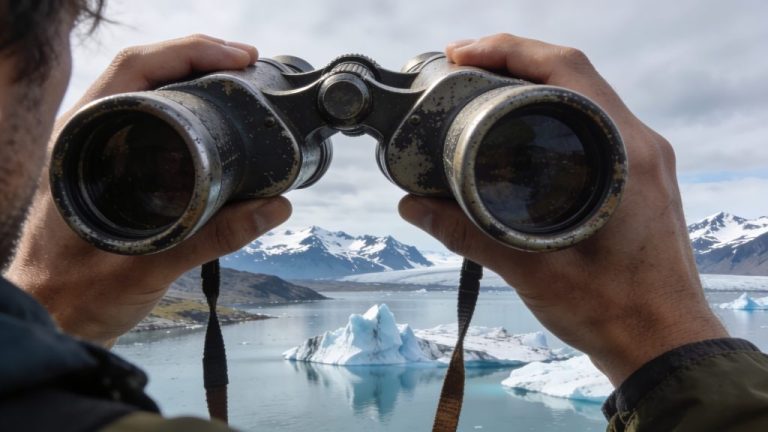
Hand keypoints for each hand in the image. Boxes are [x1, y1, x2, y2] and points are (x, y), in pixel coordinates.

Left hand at [5, 35, 290, 347]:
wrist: (54, 315)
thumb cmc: (79, 292)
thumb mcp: (150, 265)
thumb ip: (214, 237)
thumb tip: (276, 207)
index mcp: (80, 145)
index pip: (135, 70)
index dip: (190, 52)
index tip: (238, 59)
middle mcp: (87, 138)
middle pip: (146, 70)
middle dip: (200, 57)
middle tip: (248, 63)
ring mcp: (100, 151)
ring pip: (149, 92)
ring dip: (194, 78)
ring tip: (239, 80)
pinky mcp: (117, 168)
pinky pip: (153, 120)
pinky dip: (188, 107)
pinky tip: (216, 115)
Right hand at [399, 34, 727, 385]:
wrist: (665, 344)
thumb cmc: (615, 311)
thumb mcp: (533, 271)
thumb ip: (469, 235)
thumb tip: (412, 206)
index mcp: (625, 153)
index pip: (568, 70)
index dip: (510, 51)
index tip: (461, 55)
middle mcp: (639, 144)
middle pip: (575, 74)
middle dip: (514, 60)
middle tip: (461, 67)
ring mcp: (642, 159)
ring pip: (584, 96)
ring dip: (533, 84)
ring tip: (483, 89)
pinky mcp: (637, 176)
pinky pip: (593, 125)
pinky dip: (552, 114)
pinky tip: (520, 129)